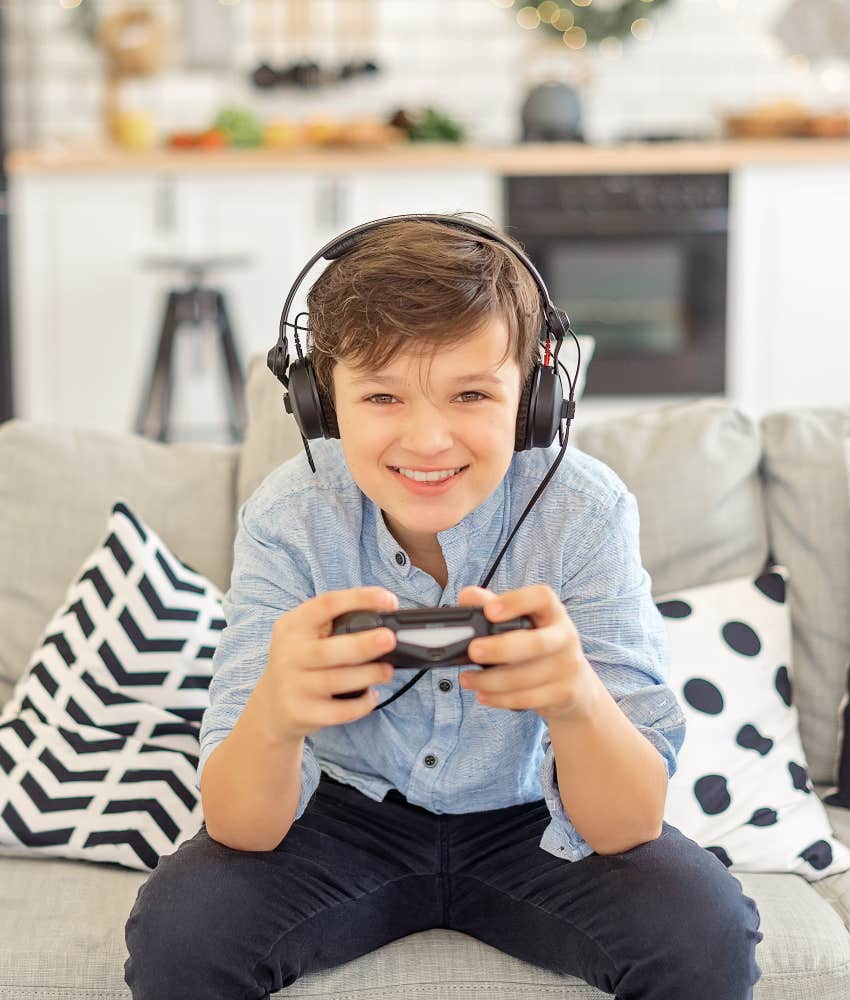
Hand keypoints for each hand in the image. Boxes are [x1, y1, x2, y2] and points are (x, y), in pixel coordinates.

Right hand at [259, 586, 397, 740]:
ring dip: (369, 674)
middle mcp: (289, 654)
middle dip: (364, 644)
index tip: (390, 600)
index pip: (326, 604)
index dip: (360, 599)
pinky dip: (361, 705)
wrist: (272, 705)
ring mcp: (292, 685)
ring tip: (387, 671)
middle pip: (328, 650)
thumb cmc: (301, 662)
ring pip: (335, 680)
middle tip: (390, 639)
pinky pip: (338, 711)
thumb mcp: (305, 635)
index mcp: (293, 625)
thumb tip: (385, 623)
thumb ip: (336, 624)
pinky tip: (372, 696)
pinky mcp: (300, 712)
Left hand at [456, 584, 599, 723]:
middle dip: (501, 648)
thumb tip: (466, 596)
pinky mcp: (564, 693)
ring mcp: (567, 666)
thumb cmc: (539, 646)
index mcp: (552, 612)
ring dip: (491, 680)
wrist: (576, 684)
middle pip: (536, 643)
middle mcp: (564, 636)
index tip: (489, 611)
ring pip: (527, 677)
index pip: (541, 597)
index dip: (516, 602)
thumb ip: (493, 605)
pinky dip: (501, 699)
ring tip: (467, 679)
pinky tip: (483, 695)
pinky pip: (528, 699)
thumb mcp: (523, 622)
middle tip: (473, 650)